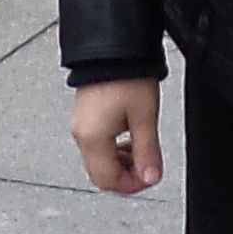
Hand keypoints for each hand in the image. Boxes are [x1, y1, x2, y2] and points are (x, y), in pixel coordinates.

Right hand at [72, 79, 163, 195]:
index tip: (150, 177)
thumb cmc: (127, 77)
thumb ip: (148, 152)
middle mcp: (81, 133)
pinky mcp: (85, 115)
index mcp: (92, 138)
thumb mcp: (145, 117)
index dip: (132, 185)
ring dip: (121, 163)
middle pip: (100, 174)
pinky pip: (96, 144)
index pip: (108, 180)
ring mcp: (81, 124)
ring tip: (140, 149)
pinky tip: (129, 137)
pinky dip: (114, 149)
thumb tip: (151, 177)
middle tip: (147, 166)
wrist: (114, 48)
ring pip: (98, 160)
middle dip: (126, 176)